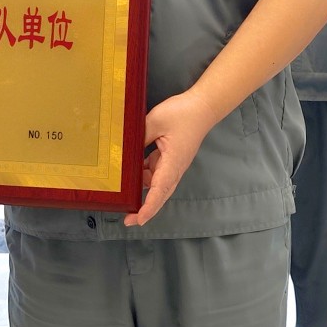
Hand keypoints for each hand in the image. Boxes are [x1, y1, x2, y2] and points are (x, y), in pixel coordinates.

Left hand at [125, 91, 216, 227]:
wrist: (203, 106)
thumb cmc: (182, 113)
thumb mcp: (155, 121)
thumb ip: (139, 137)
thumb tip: (124, 150)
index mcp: (173, 162)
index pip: (160, 189)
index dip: (149, 206)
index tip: (138, 219)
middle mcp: (175, 167)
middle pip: (160, 194)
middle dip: (145, 208)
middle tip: (127, 219)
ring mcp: (174, 163)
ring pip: (158, 183)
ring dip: (143, 189)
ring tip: (125, 193)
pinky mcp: (171, 157)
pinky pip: (157, 171)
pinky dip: (145, 174)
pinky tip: (132, 171)